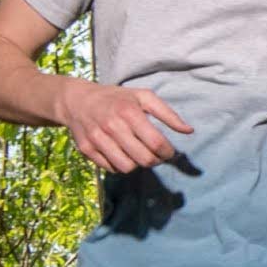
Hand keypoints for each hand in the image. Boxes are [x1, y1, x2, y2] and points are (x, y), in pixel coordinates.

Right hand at [52, 77, 187, 174]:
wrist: (77, 100)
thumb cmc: (117, 98)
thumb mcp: (144, 97)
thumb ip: (168, 114)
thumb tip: (189, 131)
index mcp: (129, 112)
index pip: (157, 143)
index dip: (168, 153)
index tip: (169, 152)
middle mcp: (112, 126)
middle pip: (144, 159)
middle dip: (155, 161)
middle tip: (155, 155)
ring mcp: (97, 139)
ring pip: (127, 168)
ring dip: (137, 164)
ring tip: (137, 152)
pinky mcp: (87, 150)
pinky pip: (111, 169)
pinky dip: (119, 165)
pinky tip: (120, 152)